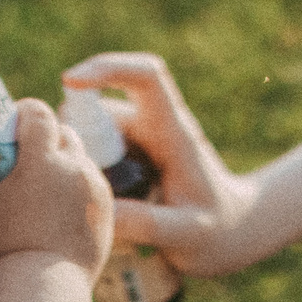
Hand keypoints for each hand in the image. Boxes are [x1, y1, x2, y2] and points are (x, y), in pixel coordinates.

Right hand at [0, 99, 111, 279]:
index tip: (7, 126)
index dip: (22, 112)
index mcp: (44, 160)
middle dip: (42, 137)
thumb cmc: (0, 249)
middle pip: (62, 131)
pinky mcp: (107, 210)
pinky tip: (56, 204)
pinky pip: (92, 184)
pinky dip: (75, 186)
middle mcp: (76, 168)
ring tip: (38, 181)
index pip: (38, 112)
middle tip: (20, 156)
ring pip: (80, 157)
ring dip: (61, 161)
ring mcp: (96, 189)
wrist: (44, 290)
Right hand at [59, 51, 264, 276]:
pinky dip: (86, 176)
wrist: (231, 232)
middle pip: (100, 111)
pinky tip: (96, 212)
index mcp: (173, 131)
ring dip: (81, 164)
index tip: (70, 81)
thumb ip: (148, 224)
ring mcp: (137, 140)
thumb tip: (98, 209)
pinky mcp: (126, 156)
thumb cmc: (216, 231)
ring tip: (93, 210)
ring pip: (91, 135)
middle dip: (78, 139)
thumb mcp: (187, 233)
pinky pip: (93, 155)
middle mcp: (153, 126)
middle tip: (80, 187)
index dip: (107, 68)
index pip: (146, 77)